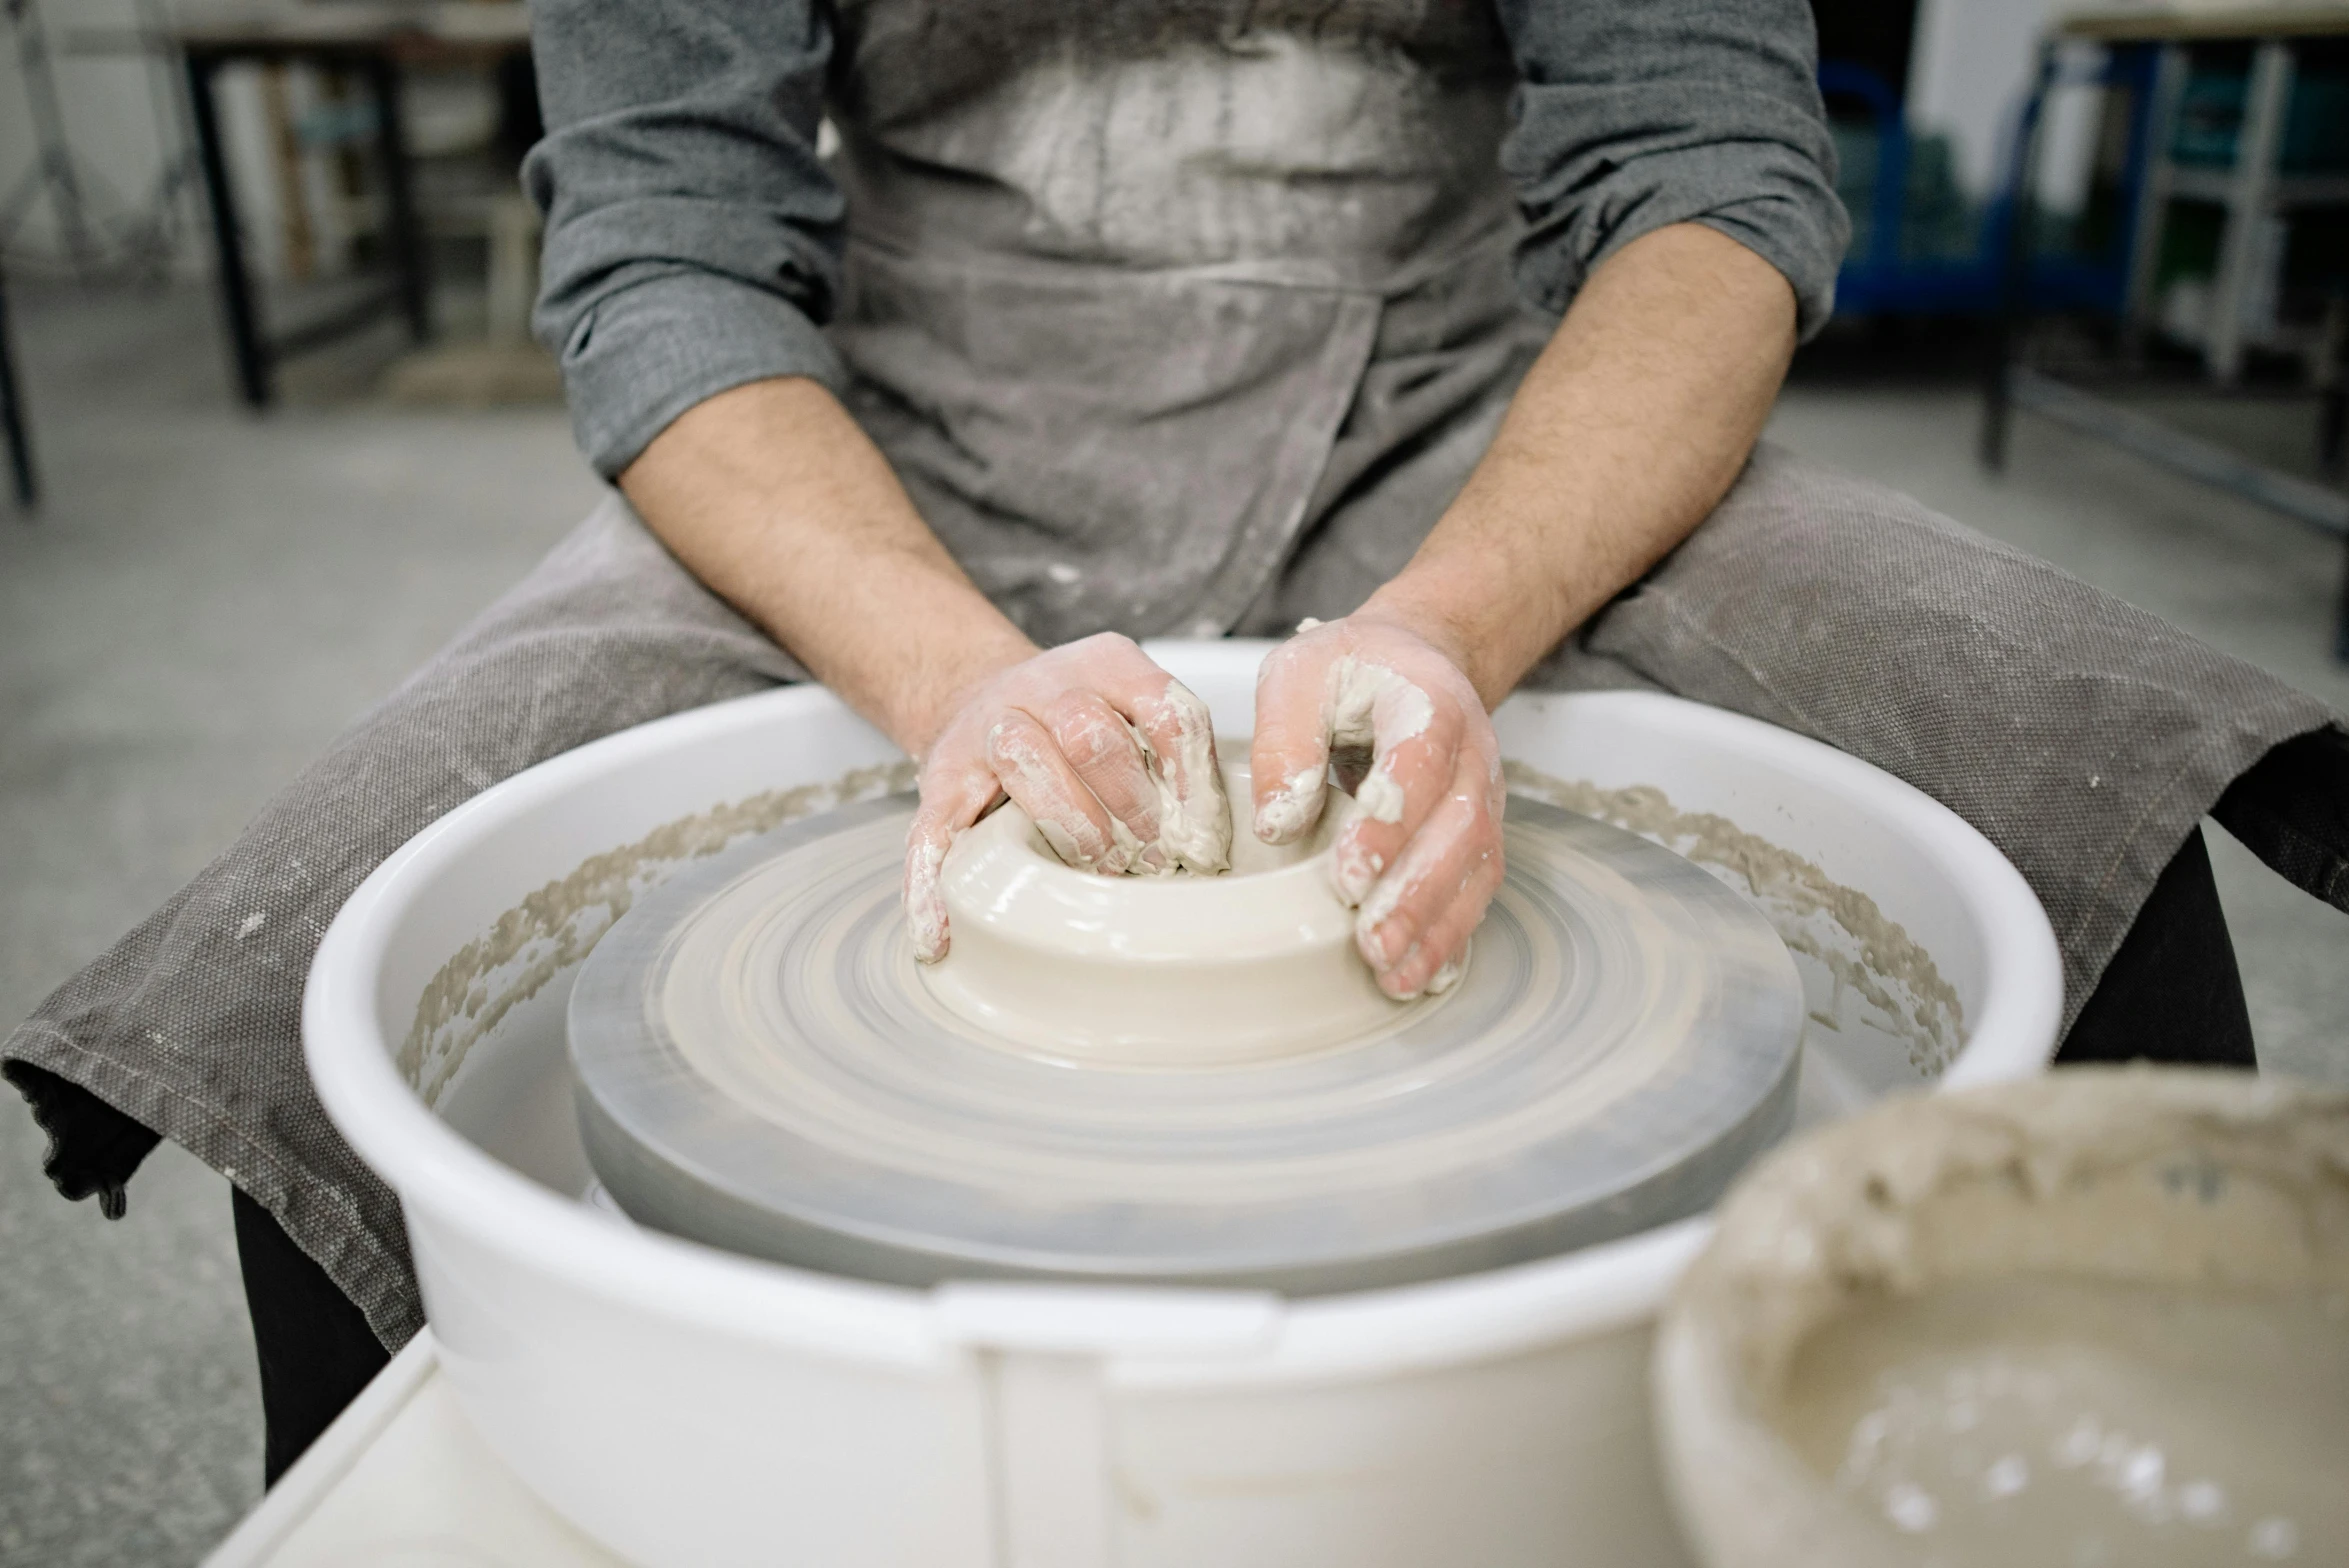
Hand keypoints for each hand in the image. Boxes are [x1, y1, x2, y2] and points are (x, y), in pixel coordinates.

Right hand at [904, 633, 1231, 960]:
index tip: (1206, 839)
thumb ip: (1174, 754)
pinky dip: (932, 884)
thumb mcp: (1134, 709)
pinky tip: (942, 933)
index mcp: (1105, 665)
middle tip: (1159, 858)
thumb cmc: (1076, 723)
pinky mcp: (939, 778)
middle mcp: (1042, 685)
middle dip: (1133, 804)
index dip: (1191, 780)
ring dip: (1069, 825)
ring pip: (1024, 759)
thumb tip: (1218, 840)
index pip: (1164, 709)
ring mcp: (985, 729)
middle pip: (1092, 732)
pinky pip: (932, 829)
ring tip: (1102, 871)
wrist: (976, 697)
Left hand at [1250, 613, 1503, 999]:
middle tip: (1371, 942)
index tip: (1349, 876)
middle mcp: (1472, 753)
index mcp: (1428, 702)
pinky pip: (1476, 889)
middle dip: (1417, 894)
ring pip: (1476, 867)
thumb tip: (1280, 823)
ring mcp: (1484, 797)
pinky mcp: (1479, 834)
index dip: (1390, 823)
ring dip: (1437, 926)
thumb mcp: (1299, 674)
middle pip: (1460, 827)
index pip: (1418, 765)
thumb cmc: (1352, 670)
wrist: (1413, 660)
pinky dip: (1450, 936)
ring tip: (1394, 974)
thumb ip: (1285, 739)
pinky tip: (1419, 974)